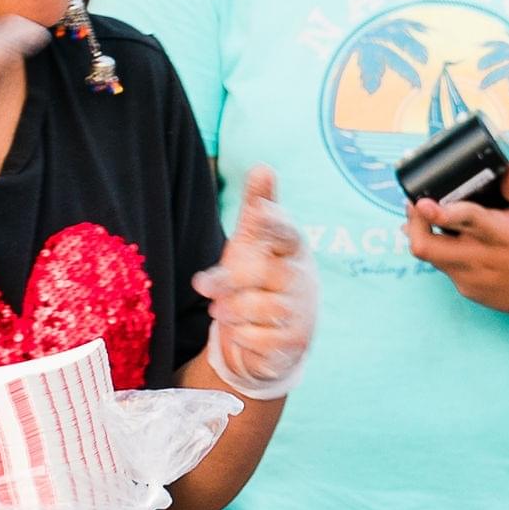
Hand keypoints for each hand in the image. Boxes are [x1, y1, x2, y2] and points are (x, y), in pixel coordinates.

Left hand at [197, 166, 317, 398]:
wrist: (274, 335)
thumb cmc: (260, 276)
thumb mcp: (253, 241)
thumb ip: (258, 207)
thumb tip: (262, 166)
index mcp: (292, 249)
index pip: (287, 232)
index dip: (272, 223)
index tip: (257, 214)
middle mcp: (302, 278)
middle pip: (265, 273)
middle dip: (231, 280)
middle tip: (206, 285)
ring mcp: (302, 312)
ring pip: (261, 308)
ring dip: (233, 311)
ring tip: (221, 312)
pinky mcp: (295, 343)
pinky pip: (262, 340)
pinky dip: (242, 338)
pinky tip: (239, 334)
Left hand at [403, 162, 508, 325]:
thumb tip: (508, 167)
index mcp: (501, 236)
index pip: (464, 222)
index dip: (438, 213)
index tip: (421, 202)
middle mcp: (482, 261)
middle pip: (426, 247)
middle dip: (413, 224)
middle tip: (416, 204)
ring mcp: (474, 281)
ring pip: (431, 259)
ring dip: (426, 237)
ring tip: (432, 217)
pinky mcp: (473, 293)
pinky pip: (447, 270)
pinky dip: (445, 253)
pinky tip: (457, 240)